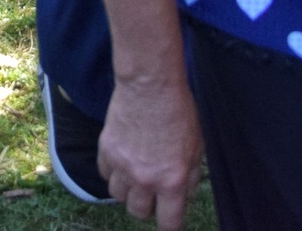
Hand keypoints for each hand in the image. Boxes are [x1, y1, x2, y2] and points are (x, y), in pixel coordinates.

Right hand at [100, 77, 203, 229]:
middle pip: (138, 213)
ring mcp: (122, 165)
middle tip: (152, 193)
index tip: (169, 218)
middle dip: (147, 207)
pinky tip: (121, 160)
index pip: (168, 223)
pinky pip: (104, 173)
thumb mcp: (197, 147)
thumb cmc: (178, 112)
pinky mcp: (106, 149)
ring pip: (117, 196)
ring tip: (134, 176)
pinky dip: (112, 171)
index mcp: (172, 181)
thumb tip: (184, 194)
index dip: (169, 224)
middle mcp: (145, 179)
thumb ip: (191, 177)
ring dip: (127, 190)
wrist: (149, 85)